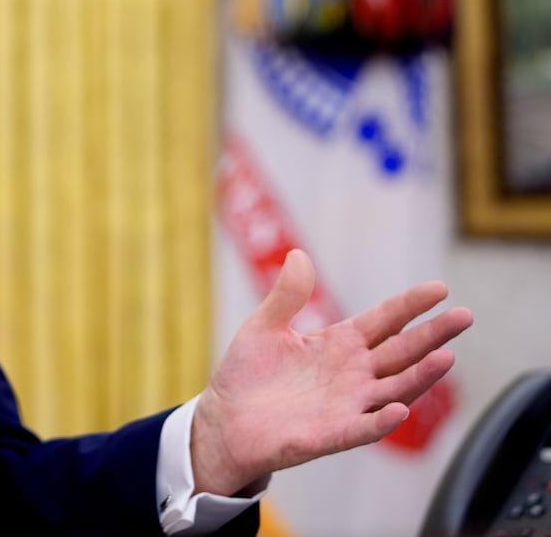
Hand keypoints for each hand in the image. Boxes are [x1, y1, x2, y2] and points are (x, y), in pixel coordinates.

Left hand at [191, 249, 472, 496]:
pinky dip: (383, 419)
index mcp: (339, 344)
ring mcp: (347, 404)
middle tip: (464, 316)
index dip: (410, 305)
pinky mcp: (332, 434)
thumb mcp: (264, 327)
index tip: (440, 289)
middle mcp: (352, 374)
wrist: (224, 420)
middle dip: (433, 335)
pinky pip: (364, 427)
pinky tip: (399, 408)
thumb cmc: (247, 375)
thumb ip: (286, 296)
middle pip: (402, 351)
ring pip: (395, 388)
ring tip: (447, 357)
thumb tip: (298, 254)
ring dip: (421, 376)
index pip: (384, 320)